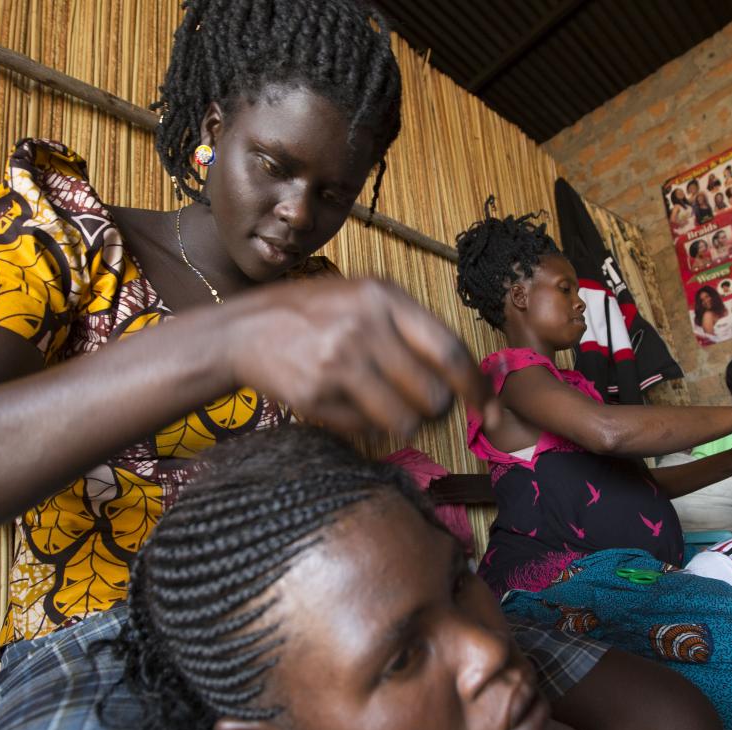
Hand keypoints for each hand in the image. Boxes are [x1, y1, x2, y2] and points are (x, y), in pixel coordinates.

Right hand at [228, 278, 499, 436]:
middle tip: (427, 409)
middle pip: (433, 394)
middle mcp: (364, 327)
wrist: (245, 329)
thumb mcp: (363, 299)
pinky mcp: (317, 395)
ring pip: (404, 421)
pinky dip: (367, 426)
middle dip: (438, 411)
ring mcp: (339, 362)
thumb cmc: (315, 314)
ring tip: (388, 409)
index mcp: (383, 298)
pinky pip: (366, 429)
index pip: (449, 351)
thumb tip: (466, 374)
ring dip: (405, 424)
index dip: (475, 386)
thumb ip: (411, 327)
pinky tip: (349, 405)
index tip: (487, 407)